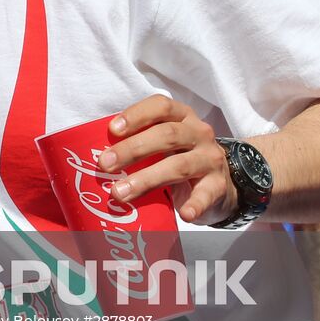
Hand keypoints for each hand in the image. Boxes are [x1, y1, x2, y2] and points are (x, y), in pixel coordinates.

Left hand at [97, 95, 238, 224]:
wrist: (223, 179)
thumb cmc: (181, 155)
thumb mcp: (165, 142)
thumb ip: (140, 142)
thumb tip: (97, 155)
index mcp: (182, 116)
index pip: (161, 107)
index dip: (136, 115)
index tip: (112, 130)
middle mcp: (199, 133)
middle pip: (166, 135)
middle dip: (132, 149)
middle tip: (104, 165)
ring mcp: (210, 159)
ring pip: (179, 165)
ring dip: (146, 179)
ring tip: (120, 193)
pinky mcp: (218, 185)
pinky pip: (205, 194)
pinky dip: (194, 204)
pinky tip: (183, 213)